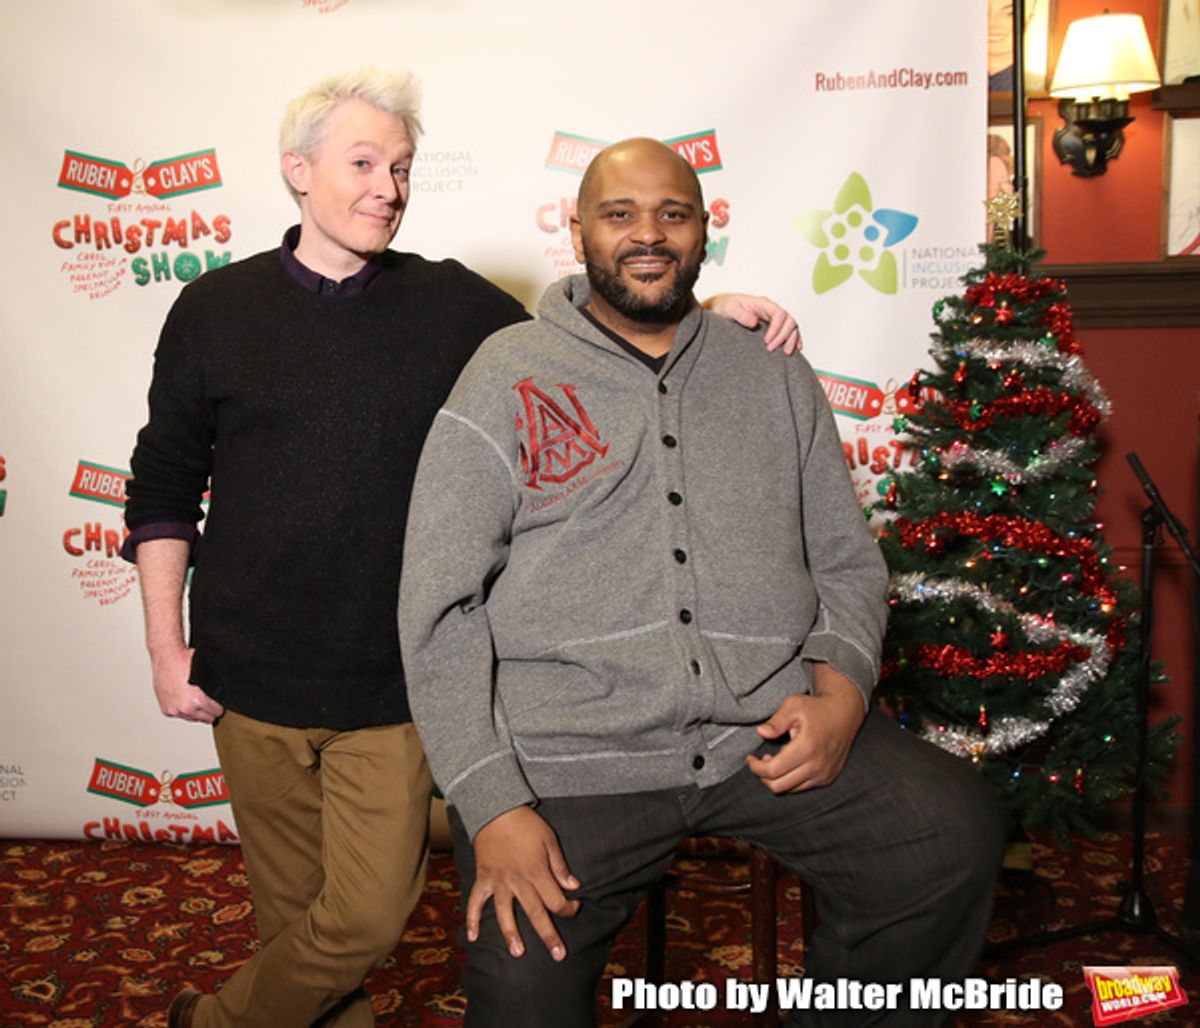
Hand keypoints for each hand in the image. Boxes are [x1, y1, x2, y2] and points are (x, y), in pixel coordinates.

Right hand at [150, 644, 223, 722]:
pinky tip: (185, 699)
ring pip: (193, 718)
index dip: (219, 706)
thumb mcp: (208, 673)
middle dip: (209, 710)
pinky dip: (183, 709)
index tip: (218, 702)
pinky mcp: (167, 710)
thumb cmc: (186, 661)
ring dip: (196, 711)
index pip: (217, 712)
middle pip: (207, 719)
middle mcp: (186, 708)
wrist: (167, 657)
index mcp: (198, 700)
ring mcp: (175, 710)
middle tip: (209, 701)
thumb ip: (216, 687)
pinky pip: (180, 715)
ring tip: (195, 698)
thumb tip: (226, 694)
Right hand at [467, 806, 580, 959]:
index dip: (568, 908)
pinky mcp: (483, 877)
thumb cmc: (526, 823)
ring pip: (505, 912)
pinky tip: (472, 937)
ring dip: (511, 933)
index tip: (574, 909)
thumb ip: (560, 866)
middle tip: (558, 955)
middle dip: (548, 934)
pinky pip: (476, 900)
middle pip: (535, 912)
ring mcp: (498, 881)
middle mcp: (518, 880)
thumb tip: (573, 886)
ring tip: (518, 953)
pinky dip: (472, 918)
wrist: (496, 810)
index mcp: (536, 871)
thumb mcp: (549, 840)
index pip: (556, 899)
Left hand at [702, 293, 802, 353]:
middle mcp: (771, 310)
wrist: (721, 308)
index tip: (766, 341)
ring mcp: (773, 318)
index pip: (779, 314)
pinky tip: (795, 349)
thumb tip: (754, 322)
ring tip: (786, 353)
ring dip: (791, 340)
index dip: (776, 328)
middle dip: (783, 336)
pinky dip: (794, 339)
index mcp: (763, 304)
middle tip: (771, 349)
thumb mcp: (730, 308)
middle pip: (789, 321)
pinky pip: (789, 331)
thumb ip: (741, 314)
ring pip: (792, 327)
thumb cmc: (726, 306)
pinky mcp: (773, 326)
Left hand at [746, 665, 864, 792]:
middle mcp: (816, 766)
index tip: (750, 758)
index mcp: (806, 748)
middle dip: (763, 776)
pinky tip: (789, 764)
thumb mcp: (794, 705)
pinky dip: (791, 779)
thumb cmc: (816, 708)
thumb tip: (761, 732)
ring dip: (777, 779)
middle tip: (760, 761)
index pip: (773, 770)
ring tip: (774, 760)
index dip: (755, 767)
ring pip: (790, 789)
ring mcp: (824, 774)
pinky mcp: (828, 778)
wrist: (844, 714)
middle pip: (778, 785)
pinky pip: (803, 787)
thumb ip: (776, 721)